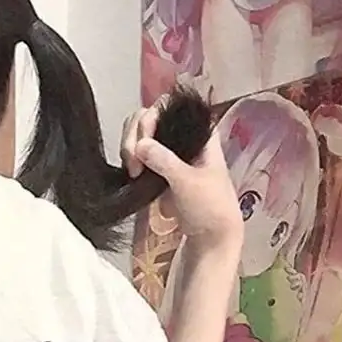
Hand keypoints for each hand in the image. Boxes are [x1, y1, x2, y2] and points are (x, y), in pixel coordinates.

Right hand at [122, 94, 242, 251]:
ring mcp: (169, 151)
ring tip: (134, 173)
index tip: (145, 144)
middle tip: (134, 165)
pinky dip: (130, 159)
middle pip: (147, 117)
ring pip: (139, 135)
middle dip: (134, 136)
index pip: (166, 106)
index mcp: (197, 131)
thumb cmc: (210, 206)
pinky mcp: (158, 168)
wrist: (211, 236)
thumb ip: (164, 160)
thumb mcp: (188, 182)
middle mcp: (181, 135)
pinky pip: (138, 153)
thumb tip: (139, 145)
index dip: (151, 119)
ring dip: (129, 148)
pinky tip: (132, 174)